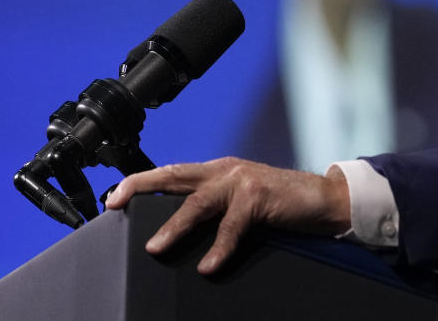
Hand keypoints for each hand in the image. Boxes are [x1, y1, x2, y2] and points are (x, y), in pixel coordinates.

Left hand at [105, 158, 350, 273]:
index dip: (141, 182)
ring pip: (197, 202)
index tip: (114, 198)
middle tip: (115, 203)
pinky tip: (209, 266)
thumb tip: (175, 233)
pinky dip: (219, 248)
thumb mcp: (240, 203)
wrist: (323, 199)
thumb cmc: (280, 204)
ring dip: (174, 226)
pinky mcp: (258, 195)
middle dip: (141, 186)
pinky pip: (232, 226)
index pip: (171, 173)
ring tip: (155, 247)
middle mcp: (224, 169)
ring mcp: (241, 180)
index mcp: (217, 170)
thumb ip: (214, 210)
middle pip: (173, 174)